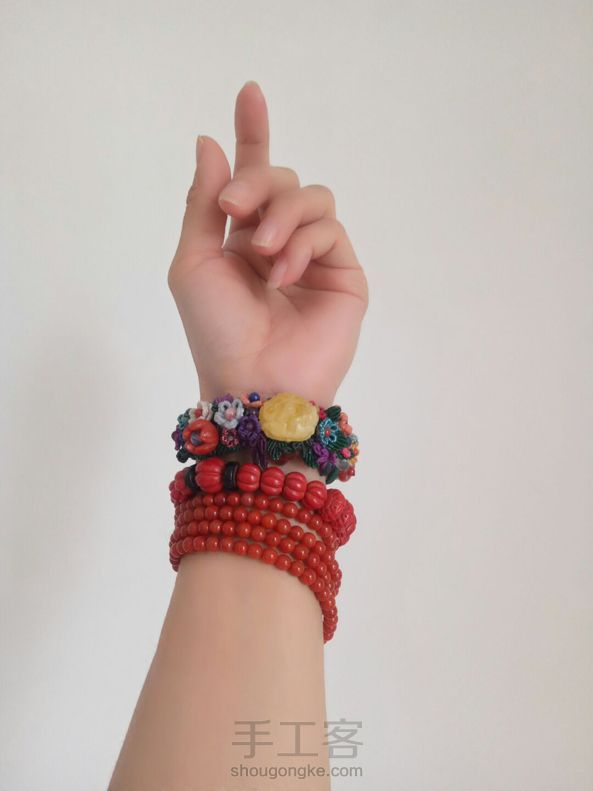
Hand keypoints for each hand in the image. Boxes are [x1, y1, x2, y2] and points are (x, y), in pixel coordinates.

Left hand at [168, 81, 367, 406]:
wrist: (253, 382)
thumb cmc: (215, 331)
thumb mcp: (193, 263)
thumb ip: (203, 203)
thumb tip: (209, 142)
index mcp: (241, 239)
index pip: (251, 177)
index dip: (252, 135)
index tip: (249, 92)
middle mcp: (279, 242)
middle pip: (281, 178)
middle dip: (256, 181)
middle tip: (234, 210)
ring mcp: (315, 258)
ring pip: (312, 196)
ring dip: (282, 214)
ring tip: (263, 251)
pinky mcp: (345, 274)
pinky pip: (330, 229)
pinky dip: (303, 243)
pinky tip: (285, 273)